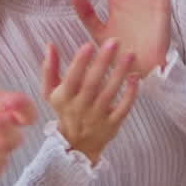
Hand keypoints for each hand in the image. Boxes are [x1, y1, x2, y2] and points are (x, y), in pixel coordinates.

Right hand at [41, 39, 139, 163]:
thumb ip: (50, 69)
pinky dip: (130, 94)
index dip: (80, 62)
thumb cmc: (66, 110)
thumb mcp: (51, 92)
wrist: (76, 143)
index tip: (89, 44)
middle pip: (93, 83)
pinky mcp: (113, 124)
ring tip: (129, 54)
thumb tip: (50, 45)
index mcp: (64, 97)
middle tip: (114, 41)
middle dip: (103, 61)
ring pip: (110, 93)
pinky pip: (123, 108)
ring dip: (120, 73)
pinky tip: (135, 77)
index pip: (72, 78)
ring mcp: (98, 117)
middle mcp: (81, 107)